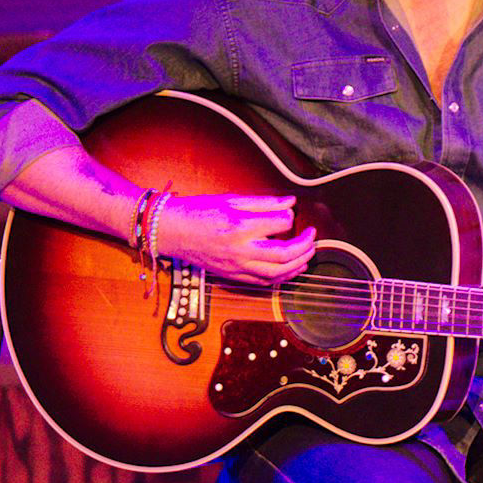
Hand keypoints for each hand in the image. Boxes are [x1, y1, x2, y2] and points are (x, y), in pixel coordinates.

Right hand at [154, 193, 317, 284]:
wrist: (170, 231)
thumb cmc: (198, 212)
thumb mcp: (231, 200)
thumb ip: (264, 203)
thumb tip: (291, 202)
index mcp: (239, 226)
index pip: (280, 224)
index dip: (289, 217)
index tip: (290, 212)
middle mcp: (240, 250)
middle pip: (284, 254)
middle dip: (305, 246)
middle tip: (312, 236)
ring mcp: (236, 266)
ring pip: (277, 273)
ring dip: (299, 265)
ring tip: (308, 253)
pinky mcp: (233, 276)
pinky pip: (264, 282)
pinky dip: (282, 277)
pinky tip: (291, 269)